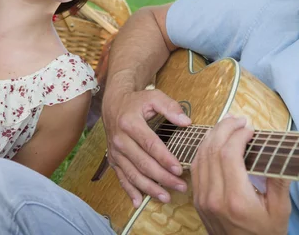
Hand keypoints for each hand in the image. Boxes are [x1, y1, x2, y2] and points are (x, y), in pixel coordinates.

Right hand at [102, 87, 191, 206]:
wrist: (112, 104)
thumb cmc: (136, 101)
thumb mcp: (153, 97)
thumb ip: (170, 107)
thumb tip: (186, 122)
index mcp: (130, 123)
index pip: (150, 144)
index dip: (165, 158)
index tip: (179, 169)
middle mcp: (120, 140)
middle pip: (143, 163)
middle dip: (162, 178)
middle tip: (180, 186)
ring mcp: (115, 152)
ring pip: (132, 174)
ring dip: (149, 189)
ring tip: (166, 197)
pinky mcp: (113, 160)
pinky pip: (121, 178)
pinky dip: (130, 191)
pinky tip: (139, 202)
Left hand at [191, 115, 290, 234]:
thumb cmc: (266, 234)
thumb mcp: (280, 211)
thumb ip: (278, 181)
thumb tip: (278, 151)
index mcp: (235, 199)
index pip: (229, 154)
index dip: (237, 135)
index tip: (250, 128)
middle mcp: (214, 197)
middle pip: (212, 150)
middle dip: (224, 128)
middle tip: (238, 119)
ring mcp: (202, 199)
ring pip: (200, 156)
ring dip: (213, 136)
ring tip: (227, 124)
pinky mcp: (197, 200)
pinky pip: (196, 167)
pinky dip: (204, 149)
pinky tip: (215, 141)